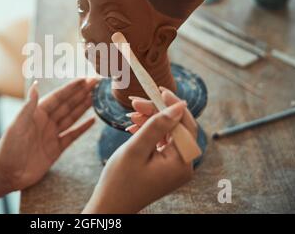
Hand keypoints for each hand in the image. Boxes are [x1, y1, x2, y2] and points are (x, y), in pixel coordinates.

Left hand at [0, 78, 97, 192]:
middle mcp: (46, 122)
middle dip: (82, 94)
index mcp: (37, 113)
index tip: (84, 79)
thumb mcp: (17, 124)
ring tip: (96, 97)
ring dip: (84, 107)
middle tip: (95, 83)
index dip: (71, 88)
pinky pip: (72, 135)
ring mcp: (51, 135)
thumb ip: (29, 105)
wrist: (7, 173)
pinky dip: (82, 128)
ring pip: (72, 117)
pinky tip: (92, 121)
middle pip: (68, 105)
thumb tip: (36, 84)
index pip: (58, 97)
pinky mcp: (56, 149)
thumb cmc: (8, 147)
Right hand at [83, 88, 197, 213]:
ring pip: (167, 133)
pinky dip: (148, 133)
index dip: (173, 105)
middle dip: (156, 112)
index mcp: (181, 163)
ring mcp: (174, 167)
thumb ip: (157, 126)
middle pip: (175, 128)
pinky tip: (133, 128)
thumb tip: (178, 106)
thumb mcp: (136, 149)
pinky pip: (161, 143)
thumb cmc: (119, 181)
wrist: (110, 205)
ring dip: (150, 121)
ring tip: (130, 115)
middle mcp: (183, 165)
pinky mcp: (164, 167)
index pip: (185, 125)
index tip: (159, 90)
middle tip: (135, 102)